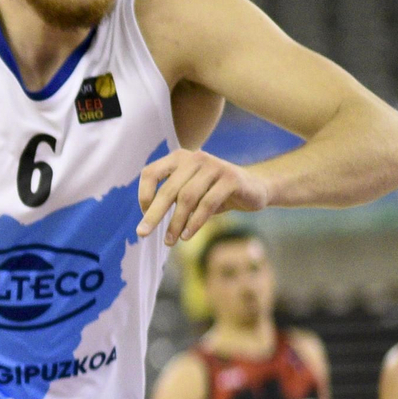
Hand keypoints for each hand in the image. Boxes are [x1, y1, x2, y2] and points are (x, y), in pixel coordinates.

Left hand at [137, 149, 268, 244]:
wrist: (254, 188)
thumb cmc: (213, 192)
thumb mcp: (189, 192)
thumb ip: (170, 197)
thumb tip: (146, 220)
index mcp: (179, 158)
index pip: (150, 173)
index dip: (143, 194)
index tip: (144, 215)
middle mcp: (195, 158)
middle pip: (168, 189)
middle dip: (154, 214)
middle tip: (143, 233)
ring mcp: (214, 166)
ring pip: (187, 198)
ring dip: (176, 223)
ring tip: (170, 241)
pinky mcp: (231, 178)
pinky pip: (207, 203)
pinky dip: (195, 222)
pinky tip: (187, 236)